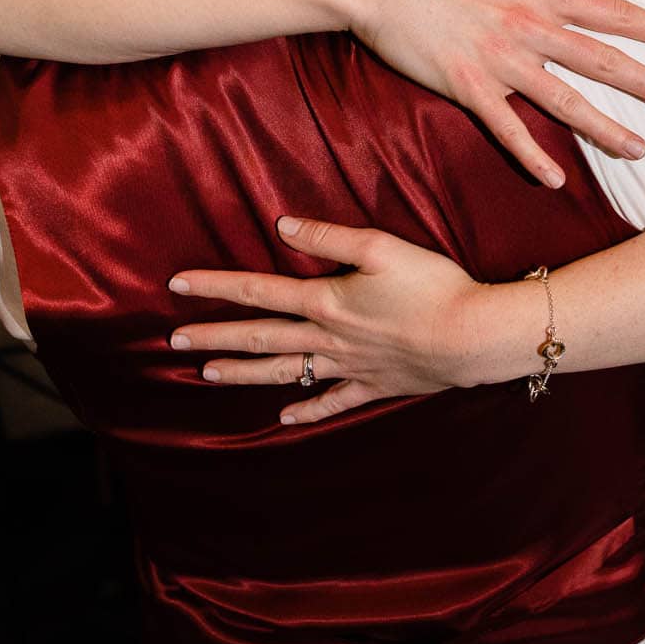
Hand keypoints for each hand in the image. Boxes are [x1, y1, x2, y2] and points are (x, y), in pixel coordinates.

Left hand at [169, 216, 496, 425]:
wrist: (471, 337)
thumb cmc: (432, 286)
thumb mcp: (380, 246)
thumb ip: (328, 235)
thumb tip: (281, 224)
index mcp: (326, 300)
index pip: (258, 290)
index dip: (215, 285)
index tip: (176, 285)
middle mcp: (329, 338)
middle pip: (260, 337)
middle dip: (214, 336)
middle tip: (173, 341)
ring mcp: (350, 367)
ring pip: (285, 372)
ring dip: (243, 374)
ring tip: (206, 374)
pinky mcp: (376, 386)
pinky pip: (332, 403)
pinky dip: (306, 411)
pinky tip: (282, 419)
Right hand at [352, 0, 644, 186]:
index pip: (610, 12)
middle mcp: (530, 28)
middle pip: (601, 61)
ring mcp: (500, 61)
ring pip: (565, 101)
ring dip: (606, 128)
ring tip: (640, 150)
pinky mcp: (468, 87)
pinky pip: (506, 128)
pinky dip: (531, 156)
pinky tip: (554, 180)